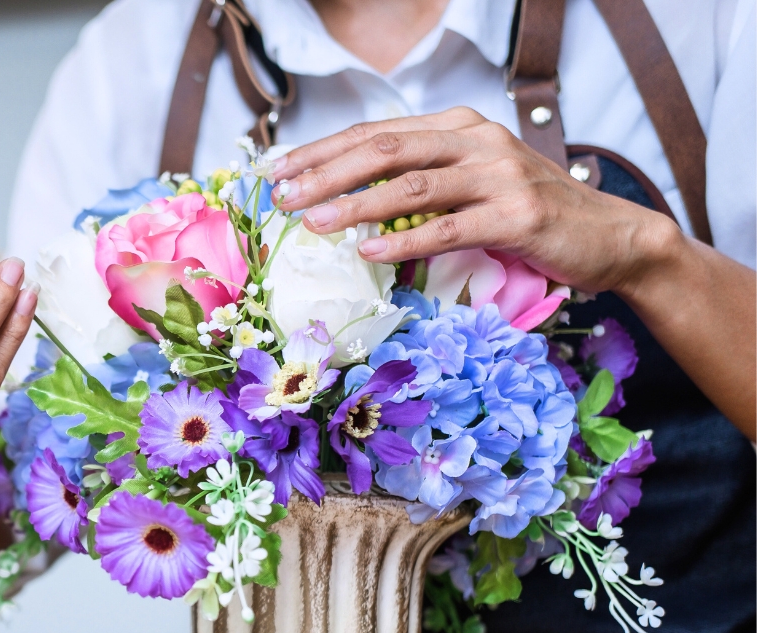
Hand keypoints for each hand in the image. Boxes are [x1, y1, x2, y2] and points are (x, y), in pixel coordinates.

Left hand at [271, 107, 755, 439]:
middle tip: (283, 195)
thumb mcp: (471, 185)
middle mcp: (477, 142)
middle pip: (386, 150)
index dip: (321, 151)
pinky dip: (405, 241)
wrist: (610, 236)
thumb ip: (421, 183)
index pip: (376, 133)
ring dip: (356, 205)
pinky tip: (367, 251)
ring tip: (314, 223)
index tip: (276, 171)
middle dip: (327, 173)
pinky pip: (449, 227)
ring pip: (412, 186)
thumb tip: (344, 200)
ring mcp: (500, 175)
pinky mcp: (517, 215)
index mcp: (458, 127)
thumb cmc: (526, 216)